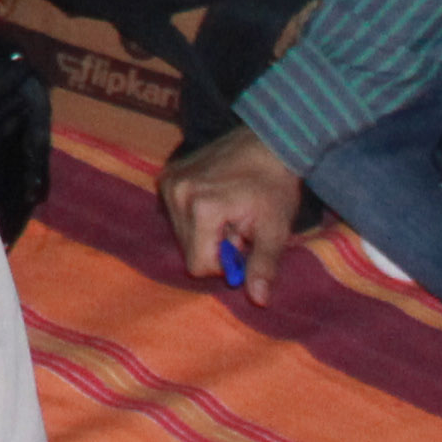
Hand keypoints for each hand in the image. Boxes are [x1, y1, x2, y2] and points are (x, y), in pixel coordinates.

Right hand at [158, 127, 306, 285]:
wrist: (267, 141)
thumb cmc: (274, 185)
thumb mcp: (275, 229)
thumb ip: (263, 265)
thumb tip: (258, 301)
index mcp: (201, 208)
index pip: (199, 264)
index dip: (225, 263)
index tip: (244, 243)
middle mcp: (177, 193)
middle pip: (189, 250)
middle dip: (215, 246)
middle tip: (239, 226)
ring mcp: (168, 182)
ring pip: (182, 234)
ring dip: (206, 232)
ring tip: (229, 211)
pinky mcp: (166, 175)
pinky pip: (176, 214)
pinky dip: (196, 216)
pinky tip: (218, 199)